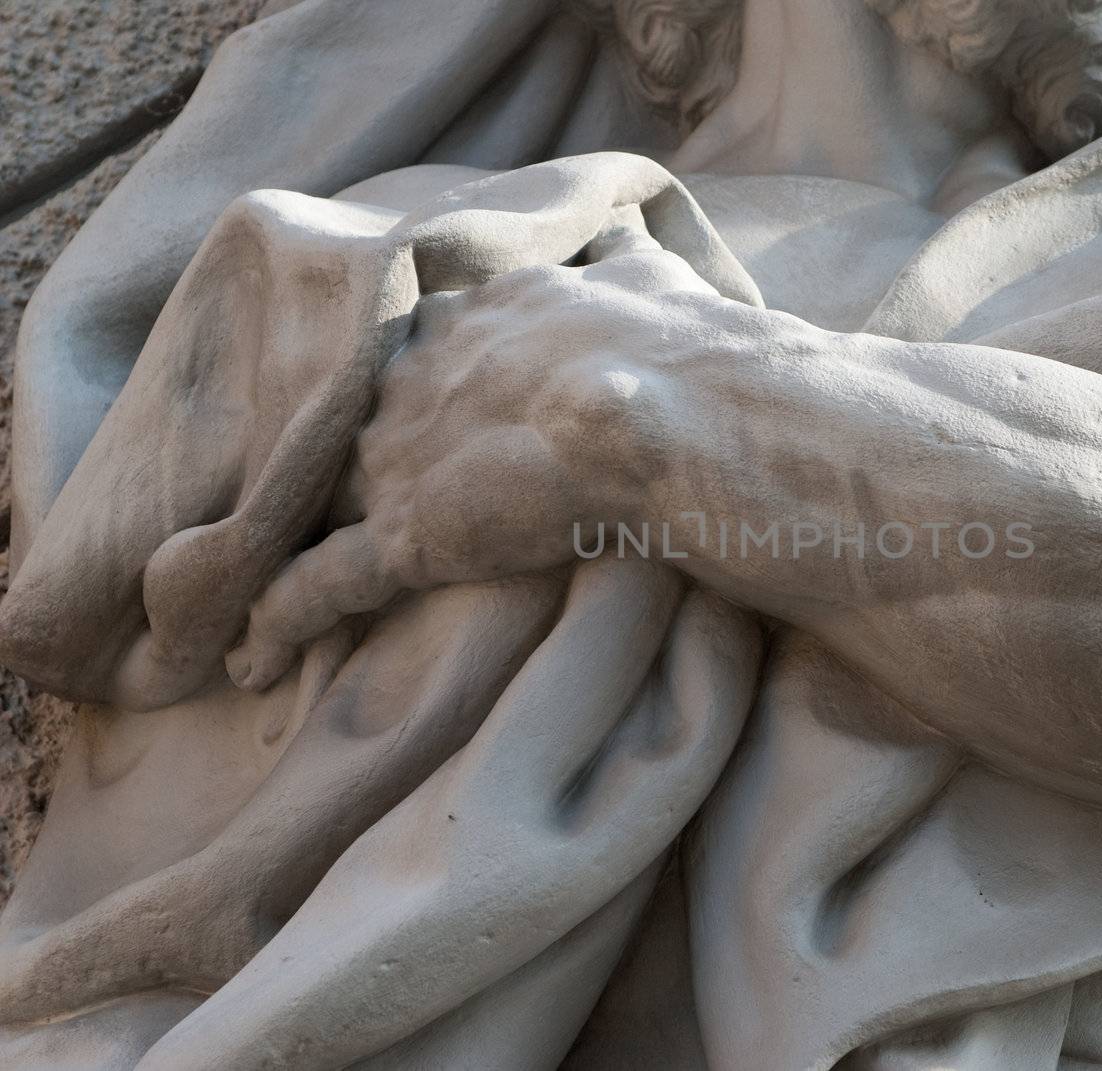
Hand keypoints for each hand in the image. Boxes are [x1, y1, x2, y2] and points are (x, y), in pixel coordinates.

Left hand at [227, 237, 729, 690]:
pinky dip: (281, 621)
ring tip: (253, 576)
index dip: (412, 377)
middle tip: (318, 494)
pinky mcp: (406, 535)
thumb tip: (628, 234)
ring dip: (291, 538)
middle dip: (338, 455)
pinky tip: (252, 658)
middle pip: (353, 417)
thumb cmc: (673, 347)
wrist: (665, 406)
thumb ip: (622, 260)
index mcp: (473, 316)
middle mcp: (417, 378)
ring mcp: (401, 457)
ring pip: (319, 498)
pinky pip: (320, 585)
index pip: (416, 342)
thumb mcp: (650, 278)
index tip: (409, 401)